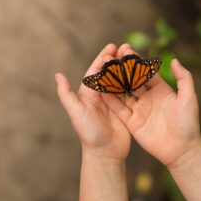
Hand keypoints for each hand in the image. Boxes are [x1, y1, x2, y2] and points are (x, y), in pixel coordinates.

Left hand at [55, 44, 130, 160]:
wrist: (105, 153)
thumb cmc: (89, 134)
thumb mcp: (76, 113)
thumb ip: (66, 95)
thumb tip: (58, 75)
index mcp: (89, 93)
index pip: (96, 71)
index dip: (103, 58)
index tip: (111, 47)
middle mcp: (102, 95)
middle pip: (110, 72)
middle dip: (117, 59)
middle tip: (126, 47)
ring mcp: (115, 101)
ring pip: (121, 79)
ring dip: (127, 67)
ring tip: (135, 56)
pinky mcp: (126, 108)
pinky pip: (131, 91)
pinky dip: (136, 81)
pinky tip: (143, 73)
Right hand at [102, 45, 200, 167]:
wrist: (182, 150)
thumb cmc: (188, 123)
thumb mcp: (188, 98)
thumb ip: (183, 78)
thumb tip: (175, 60)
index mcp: (161, 89)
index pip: (145, 72)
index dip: (136, 61)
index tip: (126, 49)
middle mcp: (148, 97)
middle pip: (132, 80)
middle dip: (121, 69)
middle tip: (110, 57)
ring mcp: (139, 109)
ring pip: (123, 93)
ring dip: (113, 82)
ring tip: (102, 70)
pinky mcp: (132, 122)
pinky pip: (119, 109)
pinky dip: (110, 100)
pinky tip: (100, 90)